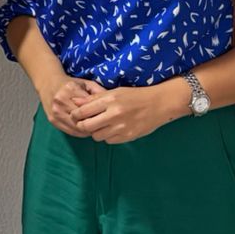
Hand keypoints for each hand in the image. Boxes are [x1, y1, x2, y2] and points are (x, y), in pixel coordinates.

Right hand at [39, 76, 103, 135]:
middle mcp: (61, 101)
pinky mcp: (52, 120)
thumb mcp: (86, 83)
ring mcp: (55, 112)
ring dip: (87, 130)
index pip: (89, 107)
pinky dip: (79, 132)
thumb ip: (99, 92)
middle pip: (82, 119)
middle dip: (94, 123)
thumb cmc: (70, 83)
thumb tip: (112, 103)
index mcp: (70, 90)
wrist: (48, 83)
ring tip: (95, 128)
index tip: (107, 117)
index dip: (99, 114)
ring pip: (76, 128)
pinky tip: (85, 130)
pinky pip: (69, 131)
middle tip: (103, 125)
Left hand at [71, 82, 185, 143]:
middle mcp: (114, 114)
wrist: (159, 104)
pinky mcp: (128, 137)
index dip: (75, 115)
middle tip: (86, 123)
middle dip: (83, 126)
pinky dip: (108, 136)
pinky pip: (109, 141)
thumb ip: (94, 98)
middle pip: (86, 126)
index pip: (83, 111)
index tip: (75, 116)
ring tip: (102, 125)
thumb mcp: (115, 92)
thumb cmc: (136, 96)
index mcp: (110, 100)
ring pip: (97, 136)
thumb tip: (75, 101)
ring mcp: (121, 127)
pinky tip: (113, 129)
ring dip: (96, 132)